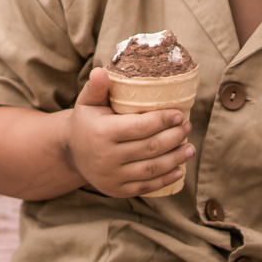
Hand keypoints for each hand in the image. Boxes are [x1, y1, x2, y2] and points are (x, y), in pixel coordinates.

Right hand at [64, 68, 193, 196]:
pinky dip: (165, 179)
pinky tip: (179, 170)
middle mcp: (105, 157)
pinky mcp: (116, 190)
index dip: (163, 121)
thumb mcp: (87, 102)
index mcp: (101, 133)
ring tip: (190, 148)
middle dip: (174, 138)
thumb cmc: (87, 121)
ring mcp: (111, 177)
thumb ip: (96, 87)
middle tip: (187, 127)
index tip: (179, 114)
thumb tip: (101, 71)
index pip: (140, 127)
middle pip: (149, 148)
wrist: (71, 153)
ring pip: (151, 169)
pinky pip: (145, 187)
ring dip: (175, 159)